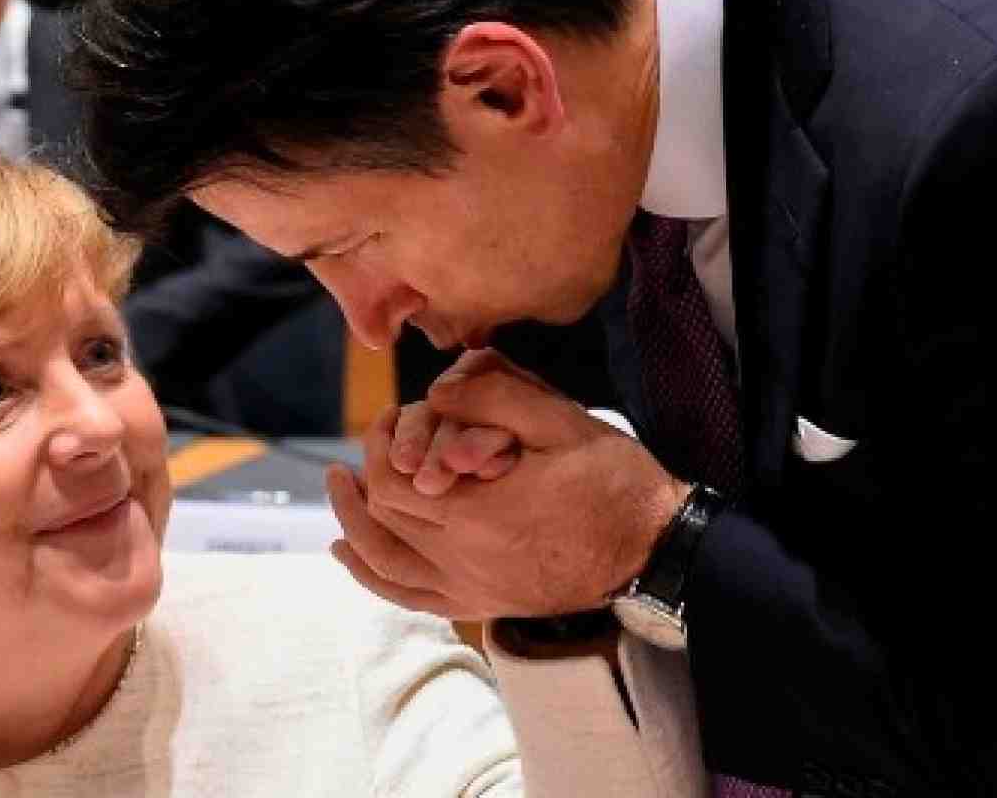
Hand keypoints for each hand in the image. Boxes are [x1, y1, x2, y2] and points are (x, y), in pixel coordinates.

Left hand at [325, 348, 690, 620]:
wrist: (656, 550)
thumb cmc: (614, 483)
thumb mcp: (560, 422)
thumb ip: (494, 397)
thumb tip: (437, 390)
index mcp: (480, 515)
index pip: (394, 482)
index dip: (380, 445)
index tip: (390, 416)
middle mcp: (466, 562)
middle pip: (384, 519)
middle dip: (366, 476)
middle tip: (368, 443)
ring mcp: (473, 590)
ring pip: (385, 562)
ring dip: (353, 525)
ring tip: (340, 489)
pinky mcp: (483, 606)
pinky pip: (410, 599)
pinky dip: (373, 576)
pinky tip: (349, 554)